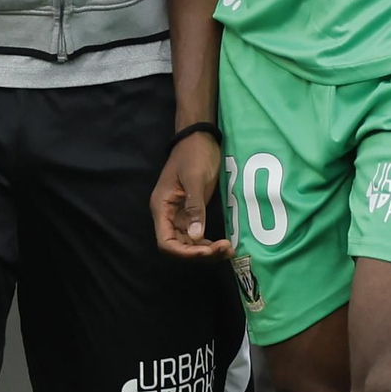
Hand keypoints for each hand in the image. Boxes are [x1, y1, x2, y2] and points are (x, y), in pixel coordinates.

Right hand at [152, 132, 232, 259]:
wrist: (199, 137)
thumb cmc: (194, 154)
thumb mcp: (195, 179)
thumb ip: (194, 207)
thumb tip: (196, 236)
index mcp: (162, 208)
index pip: (166, 242)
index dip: (184, 252)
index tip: (206, 251)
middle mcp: (168, 216)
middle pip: (178, 247)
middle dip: (200, 254)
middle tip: (225, 250)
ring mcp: (179, 216)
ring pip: (189, 244)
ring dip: (206, 251)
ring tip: (228, 250)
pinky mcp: (191, 214)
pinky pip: (197, 236)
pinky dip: (209, 243)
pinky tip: (224, 245)